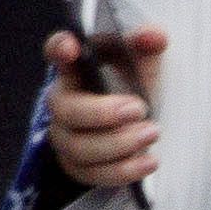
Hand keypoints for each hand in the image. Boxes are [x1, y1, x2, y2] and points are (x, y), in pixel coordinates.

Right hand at [43, 22, 168, 191]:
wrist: (134, 125)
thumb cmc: (131, 86)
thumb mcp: (143, 62)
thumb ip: (148, 44)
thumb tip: (154, 36)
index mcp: (76, 67)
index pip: (56, 51)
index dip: (59, 48)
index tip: (71, 47)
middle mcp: (63, 101)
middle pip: (65, 110)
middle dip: (102, 113)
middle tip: (138, 108)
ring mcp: (66, 136)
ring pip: (79, 147)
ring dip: (119, 143)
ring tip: (151, 133)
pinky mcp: (77, 166)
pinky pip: (93, 174)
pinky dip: (123, 170)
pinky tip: (148, 161)